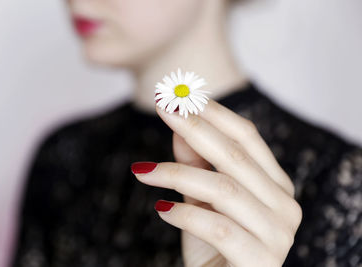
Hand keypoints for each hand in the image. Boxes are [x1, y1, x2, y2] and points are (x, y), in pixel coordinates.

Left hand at [131, 99, 302, 266]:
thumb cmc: (214, 245)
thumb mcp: (201, 200)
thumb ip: (196, 165)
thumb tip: (181, 127)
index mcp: (275, 185)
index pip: (248, 137)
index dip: (213, 113)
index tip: (178, 96)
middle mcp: (285, 205)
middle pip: (236, 156)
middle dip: (195, 128)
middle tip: (162, 107)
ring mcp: (278, 234)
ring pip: (224, 189)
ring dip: (177, 174)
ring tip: (143, 170)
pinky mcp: (261, 262)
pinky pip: (219, 228)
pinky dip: (185, 215)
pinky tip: (161, 209)